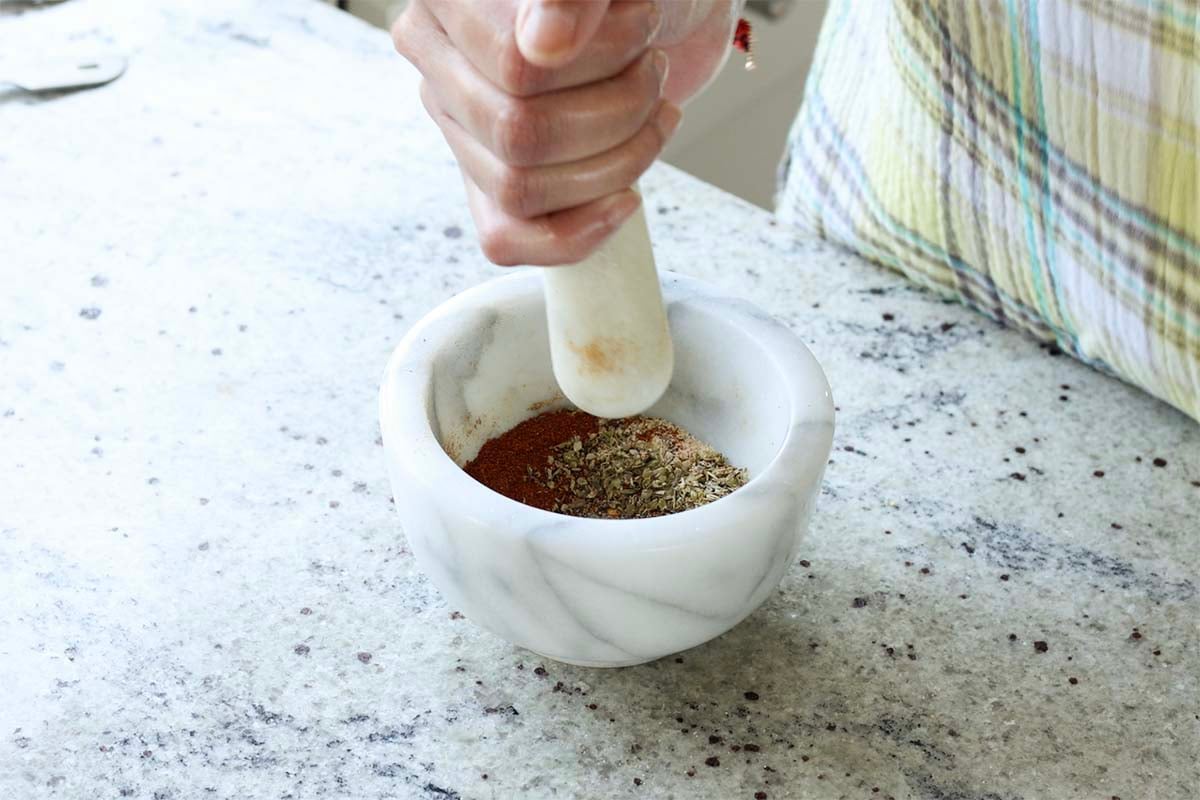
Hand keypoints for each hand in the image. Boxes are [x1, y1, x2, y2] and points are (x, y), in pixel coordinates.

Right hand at [394, 0, 737, 265]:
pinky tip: (626, 196)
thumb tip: (539, 46)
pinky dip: (582, 232)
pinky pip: (505, 241)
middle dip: (618, 113)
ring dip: (617, 161)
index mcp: (450, 1)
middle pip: (518, 134)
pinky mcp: (490, 182)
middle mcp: (438, 63)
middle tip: (654, 73)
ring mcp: (460, 128)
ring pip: (519, 188)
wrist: (667, 14)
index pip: (515, 66)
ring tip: (651, 113)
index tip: (643, 25)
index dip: (598, 61)